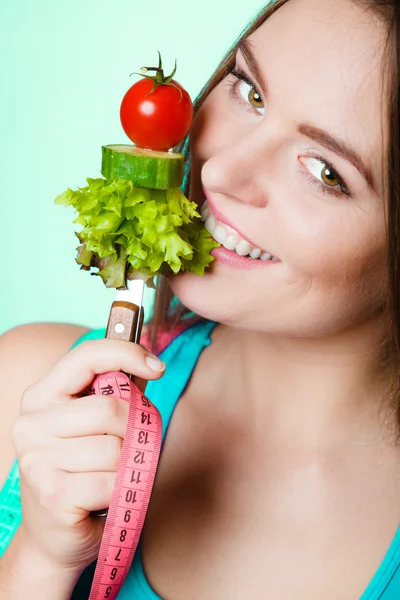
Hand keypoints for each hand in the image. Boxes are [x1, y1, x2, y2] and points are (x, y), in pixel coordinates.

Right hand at [11, 338, 164, 573]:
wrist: (54, 536)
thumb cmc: (82, 473)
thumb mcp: (94, 427)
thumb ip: (117, 393)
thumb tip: (150, 363)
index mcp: (41, 397)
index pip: (85, 356)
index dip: (126, 353)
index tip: (158, 367)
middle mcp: (31, 424)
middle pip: (109, 409)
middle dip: (134, 430)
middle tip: (127, 449)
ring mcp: (37, 460)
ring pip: (115, 449)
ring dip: (127, 467)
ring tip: (110, 476)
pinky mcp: (52, 494)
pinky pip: (113, 482)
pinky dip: (121, 492)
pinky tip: (103, 498)